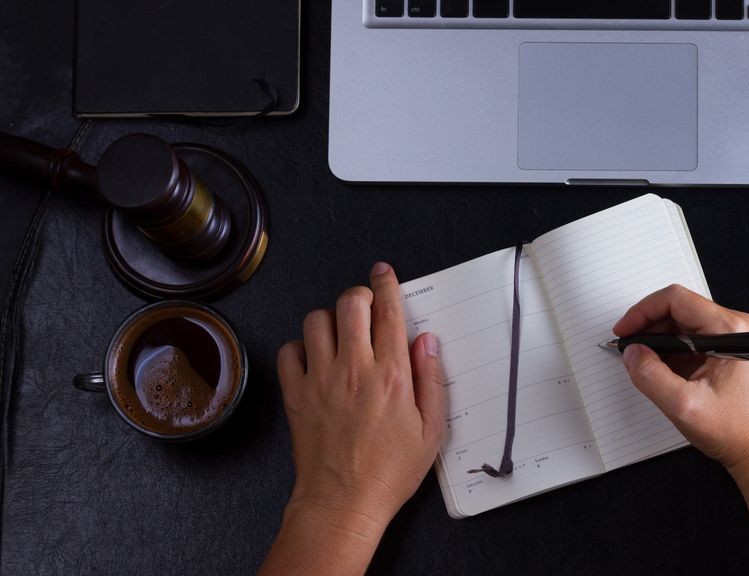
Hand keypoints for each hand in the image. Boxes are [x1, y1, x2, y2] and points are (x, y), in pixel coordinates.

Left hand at [274, 262, 446, 538]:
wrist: (343, 503)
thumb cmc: (390, 472)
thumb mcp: (431, 430)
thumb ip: (432, 380)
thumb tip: (427, 341)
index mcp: (392, 375)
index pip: (389, 312)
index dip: (387, 284)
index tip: (384, 272)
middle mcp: (354, 369)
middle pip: (350, 304)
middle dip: (360, 295)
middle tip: (366, 306)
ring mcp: (320, 380)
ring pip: (316, 321)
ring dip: (330, 319)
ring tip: (341, 334)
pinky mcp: (296, 395)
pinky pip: (289, 351)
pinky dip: (300, 348)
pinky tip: (315, 359)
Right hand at [614, 284, 748, 476]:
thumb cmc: (738, 431)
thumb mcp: (683, 405)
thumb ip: (650, 376)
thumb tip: (633, 353)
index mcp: (731, 330)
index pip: (677, 300)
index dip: (643, 312)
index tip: (626, 329)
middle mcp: (737, 327)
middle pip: (681, 309)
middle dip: (650, 327)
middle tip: (630, 348)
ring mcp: (736, 338)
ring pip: (686, 324)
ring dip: (661, 340)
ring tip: (644, 362)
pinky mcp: (731, 351)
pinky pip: (695, 339)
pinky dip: (674, 351)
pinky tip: (663, 370)